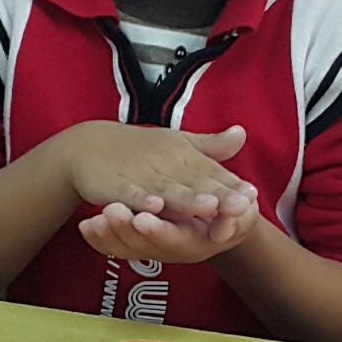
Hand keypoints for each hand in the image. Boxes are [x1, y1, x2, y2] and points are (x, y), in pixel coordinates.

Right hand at [53, 121, 258, 226]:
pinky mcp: (115, 184)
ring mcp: (141, 174)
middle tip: (243, 205)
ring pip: (166, 189)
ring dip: (186, 198)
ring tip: (208, 206)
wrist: (87, 147)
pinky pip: (129, 193)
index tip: (254, 196)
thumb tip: (243, 133)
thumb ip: (210, 146)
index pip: (213, 173)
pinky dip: (140, 199)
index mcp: (184, 156)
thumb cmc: (141, 150)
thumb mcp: (177, 145)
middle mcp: (166, 164)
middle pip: (196, 182)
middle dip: (219, 194)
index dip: (232, 185)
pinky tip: (154, 208)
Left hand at [79, 198, 258, 264]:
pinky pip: (117, 248)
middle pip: (148, 247)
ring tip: (95, 218)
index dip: (160, 230)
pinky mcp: (140, 246)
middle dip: (128, 230)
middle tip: (111, 212)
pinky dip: (100, 240)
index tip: (142, 217)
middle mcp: (175, 250)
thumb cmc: (229, 206)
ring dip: (111, 235)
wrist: (221, 219)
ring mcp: (156, 249)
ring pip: (130, 249)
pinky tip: (85, 226)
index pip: (177, 239)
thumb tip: (244, 207)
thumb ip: (238, 207)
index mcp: (199, 240)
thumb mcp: (240, 204)